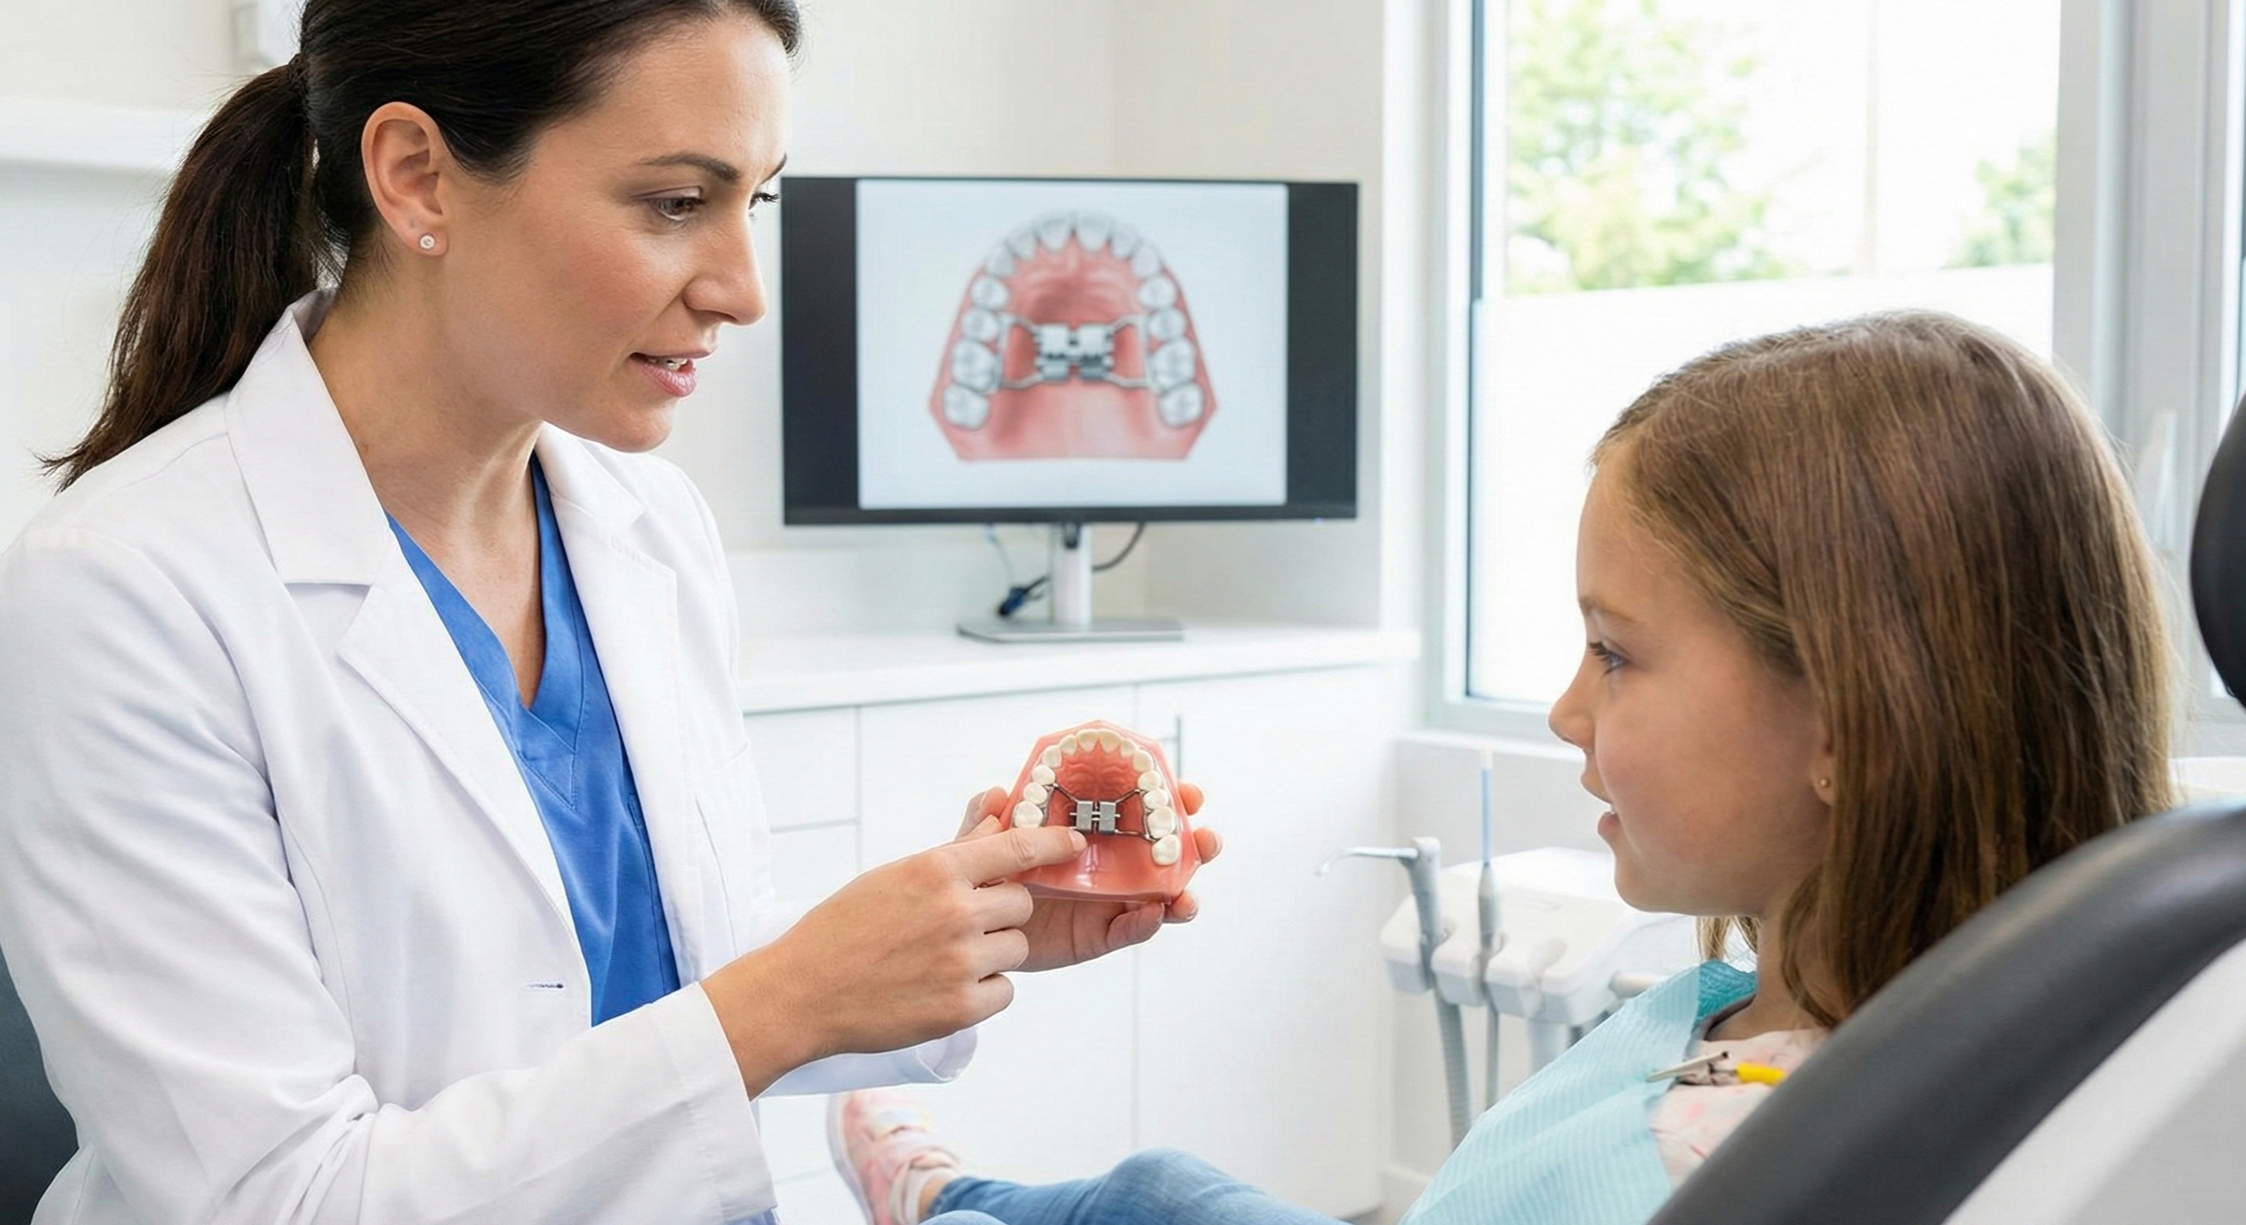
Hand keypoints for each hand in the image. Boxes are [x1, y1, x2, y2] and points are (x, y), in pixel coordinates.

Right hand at [705, 822, 1086, 1093]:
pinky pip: (1004, 991)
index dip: (1052, 843)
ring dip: (992, 954)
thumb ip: (952, 856)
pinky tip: (941, 989)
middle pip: (1020, 904)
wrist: (801, 993)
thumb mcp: (894, 876)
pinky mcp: (961, 1007)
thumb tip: (997, 824)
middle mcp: (956, 911)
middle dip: (999, 914)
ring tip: (942, 961)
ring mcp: (961, 961)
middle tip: (956, 928)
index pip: (1017, 846)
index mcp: (936, 870)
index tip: (1075, 843)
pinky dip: (982, 992)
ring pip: (1015, 948)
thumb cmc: (842, 929)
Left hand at [954, 782, 1220, 971]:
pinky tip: (1155, 916)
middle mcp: (1108, 861)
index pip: (1135, 806)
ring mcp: (1109, 899)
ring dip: (1182, 890)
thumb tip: (996, 794)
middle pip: (1162, 848)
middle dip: (1192, 843)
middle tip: (1206, 840)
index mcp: (1089, 828)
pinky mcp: (1101, 934)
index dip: (1166, 796)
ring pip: (1159, 892)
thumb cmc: (983, 876)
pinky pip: (1131, 929)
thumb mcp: (979, 844)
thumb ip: (984, 820)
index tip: (1185, 790)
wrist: (970, 931)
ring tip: (1187, 896)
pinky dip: (1147, 923)